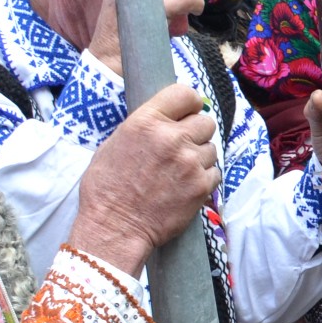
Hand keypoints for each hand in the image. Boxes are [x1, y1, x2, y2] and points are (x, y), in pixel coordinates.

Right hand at [69, 83, 219, 273]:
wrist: (115, 228)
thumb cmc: (106, 189)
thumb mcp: (114, 144)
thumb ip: (144, 126)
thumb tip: (165, 118)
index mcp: (146, 122)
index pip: (185, 93)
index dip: (190, 103)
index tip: (188, 111)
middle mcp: (171, 138)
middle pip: (205, 121)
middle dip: (196, 133)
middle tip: (182, 147)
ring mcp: (189, 162)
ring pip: (211, 148)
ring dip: (200, 157)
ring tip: (179, 171)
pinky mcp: (201, 186)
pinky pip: (215, 172)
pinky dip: (204, 178)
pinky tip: (185, 186)